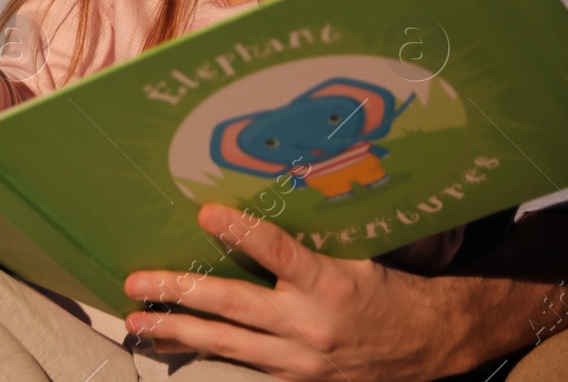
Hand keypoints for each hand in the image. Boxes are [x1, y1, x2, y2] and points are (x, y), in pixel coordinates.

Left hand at [123, 203, 457, 381]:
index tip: (205, 212)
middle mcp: (311, 324)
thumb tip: (260, 202)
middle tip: (136, 282)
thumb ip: (309, 241)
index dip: (242, 232)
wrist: (431, 343)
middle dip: (181, 292)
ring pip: (228, 344)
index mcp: (331, 284)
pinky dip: (205, 354)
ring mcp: (301, 358)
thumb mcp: (358, 255)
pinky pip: (243, 365)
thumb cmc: (389, 287)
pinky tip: (171, 345)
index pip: (280, 253)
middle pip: (235, 306)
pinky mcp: (298, 379)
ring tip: (137, 322)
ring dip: (178, 331)